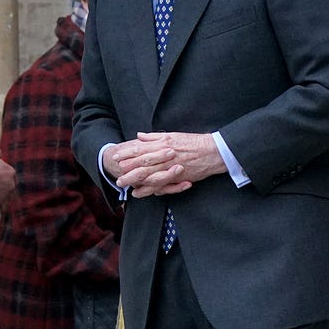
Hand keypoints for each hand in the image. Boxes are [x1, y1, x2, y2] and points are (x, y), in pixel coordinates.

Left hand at [106, 132, 225, 197]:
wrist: (213, 151)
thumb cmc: (194, 142)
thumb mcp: (173, 135)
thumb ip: (154, 137)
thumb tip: (139, 136)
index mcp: (163, 144)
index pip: (141, 149)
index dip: (127, 154)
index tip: (115, 157)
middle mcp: (165, 156)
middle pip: (142, 164)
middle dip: (127, 169)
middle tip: (116, 174)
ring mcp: (171, 168)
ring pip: (149, 175)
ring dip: (135, 181)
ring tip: (123, 184)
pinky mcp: (177, 177)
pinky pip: (160, 185)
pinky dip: (149, 189)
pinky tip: (139, 192)